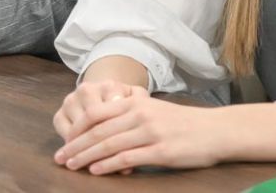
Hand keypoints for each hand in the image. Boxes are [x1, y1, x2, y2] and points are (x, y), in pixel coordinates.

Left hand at [53, 86, 226, 174]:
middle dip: (76, 145)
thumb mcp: (154, 108)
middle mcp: (140, 114)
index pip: (97, 113)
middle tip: (60, 157)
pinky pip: (128, 158)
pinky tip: (96, 171)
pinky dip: (109, 165)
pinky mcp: (161, 151)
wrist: (215, 130)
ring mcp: (150, 132)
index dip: (78, 127)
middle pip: (99, 130)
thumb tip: (104, 117)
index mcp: (136, 103)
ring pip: (110, 144)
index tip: (64, 140)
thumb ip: (130, 108)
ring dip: (87, 156)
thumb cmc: (183, 122)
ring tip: (72, 166)